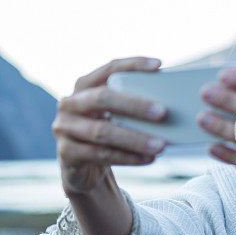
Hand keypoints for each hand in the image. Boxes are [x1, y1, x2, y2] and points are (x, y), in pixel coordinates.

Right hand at [53, 57, 168, 194]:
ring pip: (102, 131)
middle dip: (134, 105)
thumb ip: (132, 105)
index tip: (159, 65)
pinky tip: (149, 158)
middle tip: (163, 112)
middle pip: (102, 98)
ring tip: (161, 144)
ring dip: (135, 138)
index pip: (108, 69)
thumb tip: (171, 101)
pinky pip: (100, 154)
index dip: (132, 65)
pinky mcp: (66, 153)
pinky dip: (127, 157)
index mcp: (84, 86)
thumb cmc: (107, 136)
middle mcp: (69, 103)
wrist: (83, 169)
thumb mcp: (116, 116)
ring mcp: (64, 128)